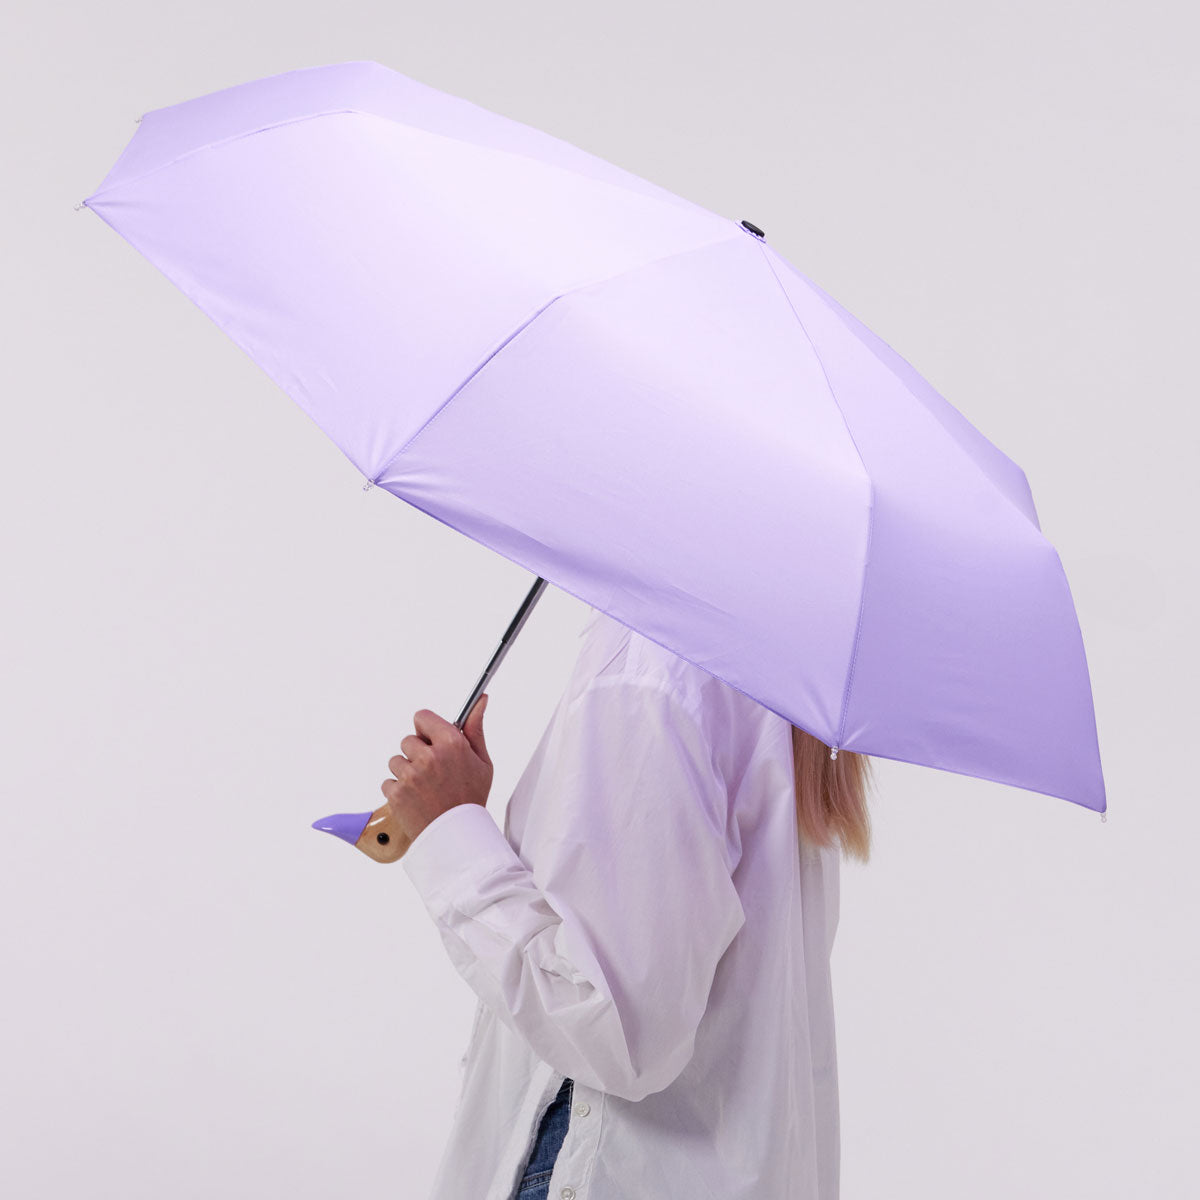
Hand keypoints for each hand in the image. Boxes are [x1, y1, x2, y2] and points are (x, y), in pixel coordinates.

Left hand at [382, 694, 492, 843]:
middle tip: (433, 773)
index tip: (430, 739)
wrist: (457, 836)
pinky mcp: (396, 792)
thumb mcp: (482, 761)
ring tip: (424, 789)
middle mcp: (430, 756)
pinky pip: (388, 782)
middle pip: (408, 740)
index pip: (422, 717)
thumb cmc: (471, 798)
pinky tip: (416, 800)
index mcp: (452, 743)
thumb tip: (481, 700)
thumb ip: (475, 728)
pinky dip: (398, 791)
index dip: (425, 729)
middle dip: (417, 753)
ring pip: (396, 761)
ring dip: (406, 772)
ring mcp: (411, 775)